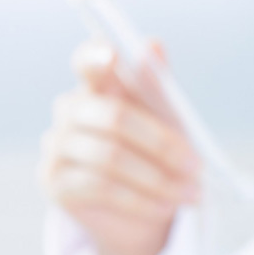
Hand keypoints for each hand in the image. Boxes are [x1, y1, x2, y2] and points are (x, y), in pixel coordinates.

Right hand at [40, 40, 199, 254]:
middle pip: (115, 117)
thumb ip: (159, 89)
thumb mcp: (169, 122)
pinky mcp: (56, 183)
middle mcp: (70, 110)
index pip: (88, 63)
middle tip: (197, 167)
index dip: (96, 57)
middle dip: (163, 144)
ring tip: (192, 194)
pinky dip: (142, 199)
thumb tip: (153, 43)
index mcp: (97, 86)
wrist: (146, 211)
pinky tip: (165, 206)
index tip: (114, 55)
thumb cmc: (159, 157)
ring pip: (111, 158)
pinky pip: (102, 187)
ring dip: (159, 180)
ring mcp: (56, 145)